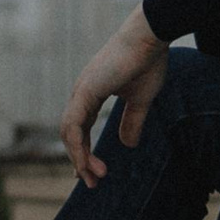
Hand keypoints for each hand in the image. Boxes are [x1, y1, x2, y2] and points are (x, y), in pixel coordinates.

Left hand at [58, 6, 169, 187]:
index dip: (84, 150)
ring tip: (93, 177)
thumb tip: (128, 145)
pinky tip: (85, 162)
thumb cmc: (148, 61)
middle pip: (72, 133)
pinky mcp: (86, 91)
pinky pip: (73, 125)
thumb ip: (132, 121)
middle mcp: (82, 92)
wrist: (150, 36)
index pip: (81, 127)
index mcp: (92, 93)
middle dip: (80, 159)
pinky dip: (77, 146)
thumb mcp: (141, 99)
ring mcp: (81, 90)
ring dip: (79, 158)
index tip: (92, 172)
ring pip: (69, 133)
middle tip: (91, 182)